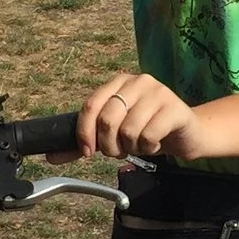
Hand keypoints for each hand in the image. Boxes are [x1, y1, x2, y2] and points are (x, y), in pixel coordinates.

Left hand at [78, 72, 215, 161]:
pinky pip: (149, 136)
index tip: (88, 152)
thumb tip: (51, 156)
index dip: (85, 132)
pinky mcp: (175, 108)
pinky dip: (149, 148)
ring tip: (141, 144)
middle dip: (109, 145)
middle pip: (108, 119)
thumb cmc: (147, 130)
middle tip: (119, 151)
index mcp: (119, 82)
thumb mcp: (114, 133)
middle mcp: (138, 82)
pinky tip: (156, 143)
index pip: (91, 104)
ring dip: (131, 148)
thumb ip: (86, 141)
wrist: (187, 133)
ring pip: (128, 130)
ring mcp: (159, 93)